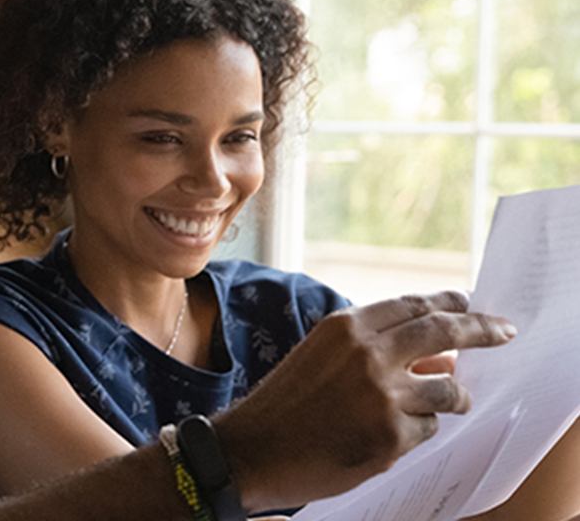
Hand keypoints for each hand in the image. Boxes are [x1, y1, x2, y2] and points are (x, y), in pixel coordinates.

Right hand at [210, 290, 514, 511]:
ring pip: (447, 389)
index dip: (449, 304)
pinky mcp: (391, 436)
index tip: (470, 305)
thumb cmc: (284, 405)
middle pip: (445, 331)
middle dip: (482, 329)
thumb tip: (438, 358)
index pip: (414, 305)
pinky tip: (390, 436)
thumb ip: (373, 349)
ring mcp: (382, 395)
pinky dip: (418, 431)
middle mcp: (368, 353)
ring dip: (455, 397)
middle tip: (503, 332)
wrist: (251, 451)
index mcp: (346, 326)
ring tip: (454, 402)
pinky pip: (426, 429)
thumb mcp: (321, 359)